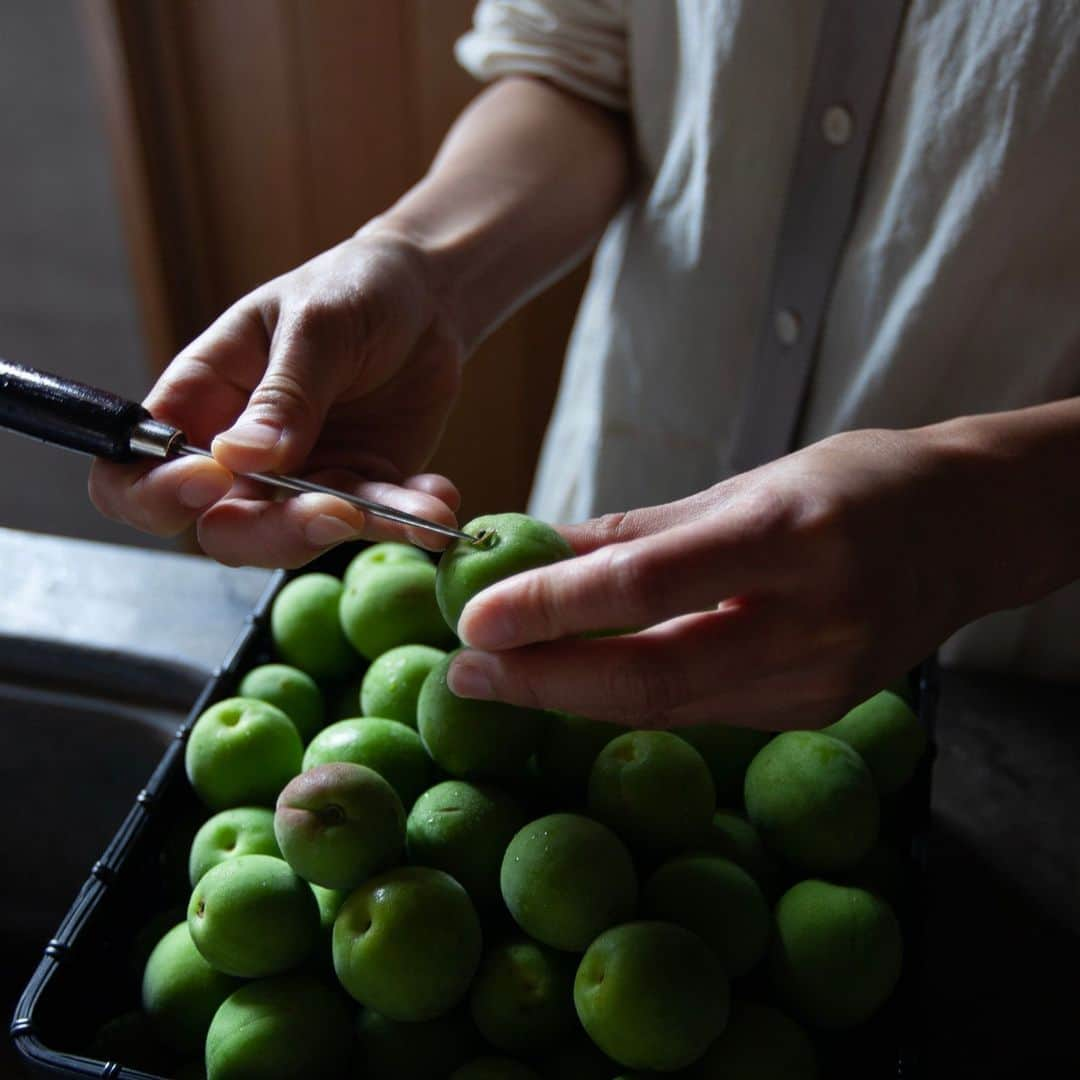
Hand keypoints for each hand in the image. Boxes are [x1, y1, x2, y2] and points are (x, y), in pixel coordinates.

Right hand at [89, 225, 463, 565]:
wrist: (426, 300)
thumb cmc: (352, 289)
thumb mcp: (317, 326)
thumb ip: (284, 394)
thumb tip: (240, 459)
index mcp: (201, 402)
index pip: (135, 472)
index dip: (155, 495)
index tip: (209, 479)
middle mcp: (240, 456)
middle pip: (221, 528)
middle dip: (272, 534)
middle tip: (334, 512)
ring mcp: (300, 480)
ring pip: (301, 537)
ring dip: (358, 529)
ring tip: (421, 510)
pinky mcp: (359, 490)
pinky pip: (374, 521)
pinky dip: (408, 519)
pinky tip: (440, 505)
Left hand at [448, 428, 983, 729]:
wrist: (968, 529)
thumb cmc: (853, 484)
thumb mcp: (742, 485)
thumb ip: (634, 530)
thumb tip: (532, 550)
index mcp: (786, 536)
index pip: (643, 583)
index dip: (550, 605)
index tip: (473, 616)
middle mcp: (809, 619)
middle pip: (648, 675)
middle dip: (542, 681)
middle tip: (466, 671)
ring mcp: (820, 679)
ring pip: (669, 707)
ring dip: (574, 696)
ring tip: (504, 675)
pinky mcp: (818, 710)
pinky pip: (703, 711)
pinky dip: (633, 699)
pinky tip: (582, 682)